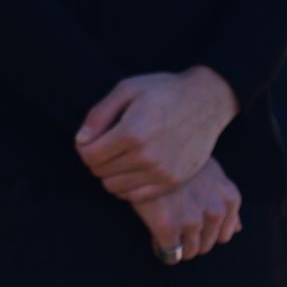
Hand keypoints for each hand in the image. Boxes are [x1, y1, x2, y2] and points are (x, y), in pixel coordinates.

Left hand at [75, 65, 235, 201]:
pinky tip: (130, 170)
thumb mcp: (127, 89)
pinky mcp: (173, 181)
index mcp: (131, 132)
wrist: (206, 101)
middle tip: (105, 146)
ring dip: (110, 174)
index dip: (84, 147)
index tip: (91, 139)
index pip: (89, 155)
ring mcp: (161, 172)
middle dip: (96, 159)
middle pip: (99, 171)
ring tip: (118, 157)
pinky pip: (136, 197)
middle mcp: (146, 156)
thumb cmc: (163, 91)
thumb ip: (99, 115)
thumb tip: (80, 141)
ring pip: (114, 187)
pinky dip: (126, 187)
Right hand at [136, 157, 242, 263]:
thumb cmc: (179, 162)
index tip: (189, 219)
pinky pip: (170, 254)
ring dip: (177, 245)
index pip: (224, 235)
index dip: (204, 230)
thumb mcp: (211, 174)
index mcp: (229, 199)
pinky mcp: (168, 227)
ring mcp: (192, 220)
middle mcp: (215, 211)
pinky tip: (154, 231)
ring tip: (164, 225)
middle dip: (190, 238)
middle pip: (206, 246)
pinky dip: (161, 248)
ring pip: (189, 252)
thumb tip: (238, 230)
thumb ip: (225, 202)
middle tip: (174, 220)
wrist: (147, 151)